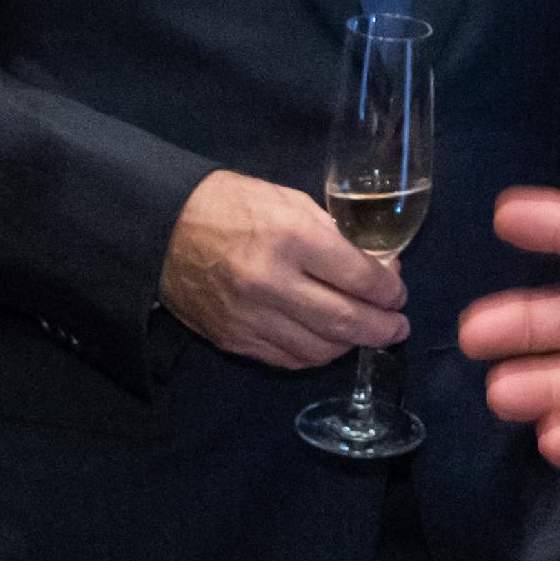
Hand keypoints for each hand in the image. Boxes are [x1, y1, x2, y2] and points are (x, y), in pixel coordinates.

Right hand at [158, 169, 406, 369]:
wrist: (161, 229)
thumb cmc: (230, 205)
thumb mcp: (288, 201)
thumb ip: (334, 235)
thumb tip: (377, 266)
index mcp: (290, 237)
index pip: (359, 277)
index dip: (389, 289)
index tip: (398, 292)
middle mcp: (272, 282)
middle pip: (345, 321)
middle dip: (383, 328)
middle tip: (397, 327)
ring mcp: (251, 317)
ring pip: (320, 348)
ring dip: (351, 344)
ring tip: (365, 333)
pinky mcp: (234, 339)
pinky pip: (289, 359)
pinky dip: (317, 354)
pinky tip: (328, 342)